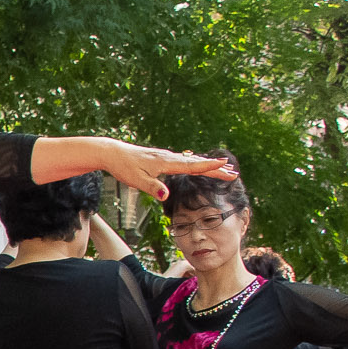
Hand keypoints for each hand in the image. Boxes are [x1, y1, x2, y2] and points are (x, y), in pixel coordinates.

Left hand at [44, 137, 238, 203]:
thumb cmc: (124, 167)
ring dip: (209, 166)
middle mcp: (170, 158)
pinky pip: (185, 162)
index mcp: (166, 163)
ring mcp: (167, 158)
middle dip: (216, 169)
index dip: (209, 168)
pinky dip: (197, 164)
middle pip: (197, 164)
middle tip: (233, 173)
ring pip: (192, 162)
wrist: (113, 153)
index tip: (225, 167)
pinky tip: (200, 166)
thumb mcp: (137, 181)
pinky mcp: (163, 159)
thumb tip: (166, 196)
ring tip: (224, 169)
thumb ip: (153, 188)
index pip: (192, 167)